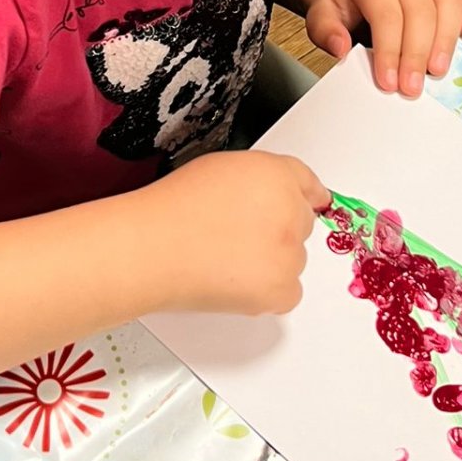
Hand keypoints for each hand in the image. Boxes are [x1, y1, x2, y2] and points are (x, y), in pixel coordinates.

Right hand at [146, 150, 328, 315]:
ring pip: (293, 259)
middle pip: (301, 223)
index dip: (302, 195)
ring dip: (271, 262)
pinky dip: (268, 291)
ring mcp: (289, 252)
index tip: (309, 202)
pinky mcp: (282, 289)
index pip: (305, 183)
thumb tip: (273, 196)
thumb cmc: (173, 208)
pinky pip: (289, 292)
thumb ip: (257, 178)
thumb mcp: (219, 168)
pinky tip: (234, 279)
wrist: (152, 248)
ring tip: (225, 257)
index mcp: (276, 174)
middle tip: (237, 236)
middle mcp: (290, 211)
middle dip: (277, 230)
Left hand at [305, 0, 461, 95]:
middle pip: (420, 10)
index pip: (386, 15)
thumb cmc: (343, 9)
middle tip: (412, 88)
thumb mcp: (322, 17)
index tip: (389, 83)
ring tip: (438, 70)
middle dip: (417, 53)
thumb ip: (326, 32)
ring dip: (447, 38)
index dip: (390, 51)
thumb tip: (341, 48)